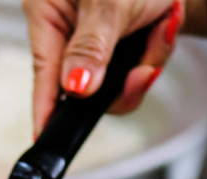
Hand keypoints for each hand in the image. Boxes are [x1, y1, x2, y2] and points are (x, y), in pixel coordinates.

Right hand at [23, 0, 182, 132]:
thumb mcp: (110, 3)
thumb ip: (91, 47)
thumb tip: (75, 87)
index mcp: (48, 10)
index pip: (44, 70)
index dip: (45, 108)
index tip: (43, 138)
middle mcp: (67, 30)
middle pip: (85, 86)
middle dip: (125, 80)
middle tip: (146, 67)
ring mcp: (93, 42)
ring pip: (114, 83)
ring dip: (147, 59)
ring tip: (162, 27)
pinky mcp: (116, 47)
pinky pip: (131, 73)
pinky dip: (155, 52)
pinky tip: (162, 27)